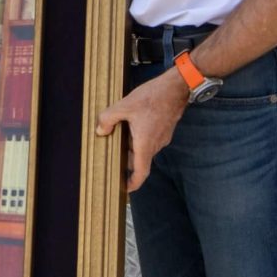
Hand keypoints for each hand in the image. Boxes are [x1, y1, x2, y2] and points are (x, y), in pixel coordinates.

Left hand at [95, 69, 188, 191]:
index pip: (141, 173)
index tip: (125, 189)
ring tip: (119, 137)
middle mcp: (156, 144)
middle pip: (140, 160)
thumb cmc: (153, 97)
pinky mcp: (165, 129)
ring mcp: (162, 137)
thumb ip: (108, 119)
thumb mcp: (124, 106)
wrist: (176, 87)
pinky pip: (150, 140)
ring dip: (133, 147)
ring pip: (145, 149)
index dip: (133, 183)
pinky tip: (131, 125)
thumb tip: (100, 131)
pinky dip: (140, 138)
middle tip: (113, 158)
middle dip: (127, 161)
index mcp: (145, 144)